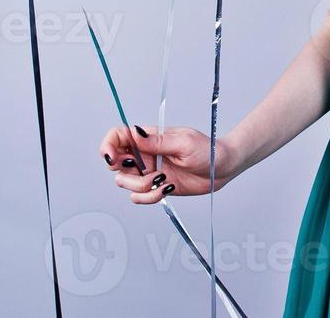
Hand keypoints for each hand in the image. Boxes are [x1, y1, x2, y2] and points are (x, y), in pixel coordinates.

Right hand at [98, 124, 240, 205]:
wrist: (221, 168)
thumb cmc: (207, 150)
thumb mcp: (183, 142)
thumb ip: (157, 141)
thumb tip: (134, 132)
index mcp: (149, 137)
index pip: (118, 136)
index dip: (108, 144)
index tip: (110, 155)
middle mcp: (145, 154)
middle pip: (115, 162)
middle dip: (123, 170)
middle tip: (142, 169)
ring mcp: (149, 171)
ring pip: (124, 182)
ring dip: (140, 185)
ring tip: (161, 180)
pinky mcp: (155, 187)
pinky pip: (138, 197)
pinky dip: (149, 196)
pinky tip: (166, 189)